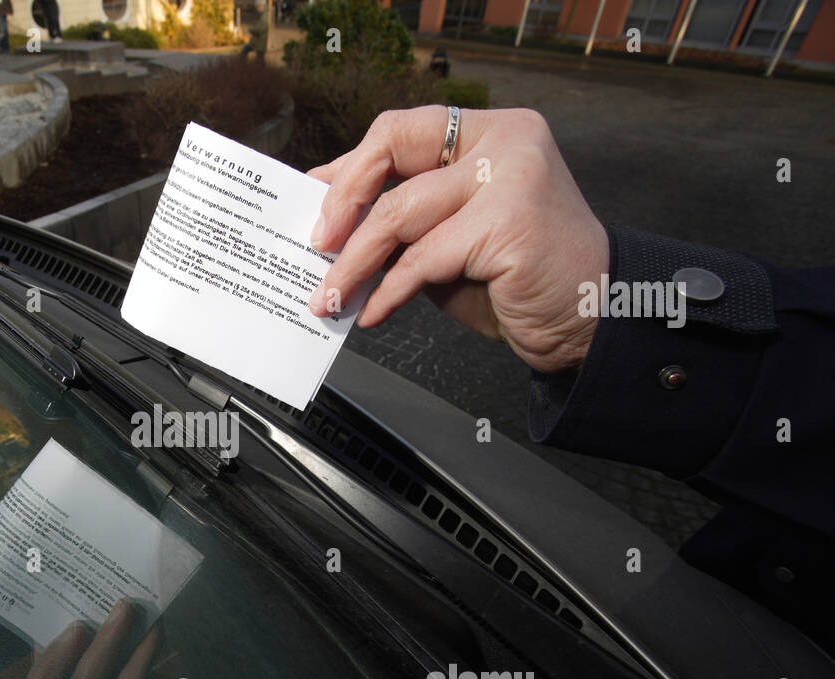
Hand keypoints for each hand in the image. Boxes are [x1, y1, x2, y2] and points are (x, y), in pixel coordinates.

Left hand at [307, 106, 609, 373]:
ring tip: (330, 296)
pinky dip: (388, 292)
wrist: (593, 317)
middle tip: (316, 247)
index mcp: (490, 132)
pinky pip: (422, 260)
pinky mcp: (508, 223)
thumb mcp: (453, 239)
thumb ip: (407, 221)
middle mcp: (504, 142)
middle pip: (391, 153)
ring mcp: (510, 177)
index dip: (350, 168)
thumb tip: (334, 222)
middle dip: (341, 203)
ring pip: (398, 214)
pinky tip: (373, 312)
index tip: (316, 205)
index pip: (400, 130)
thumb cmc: (521, 279)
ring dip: (353, 263)